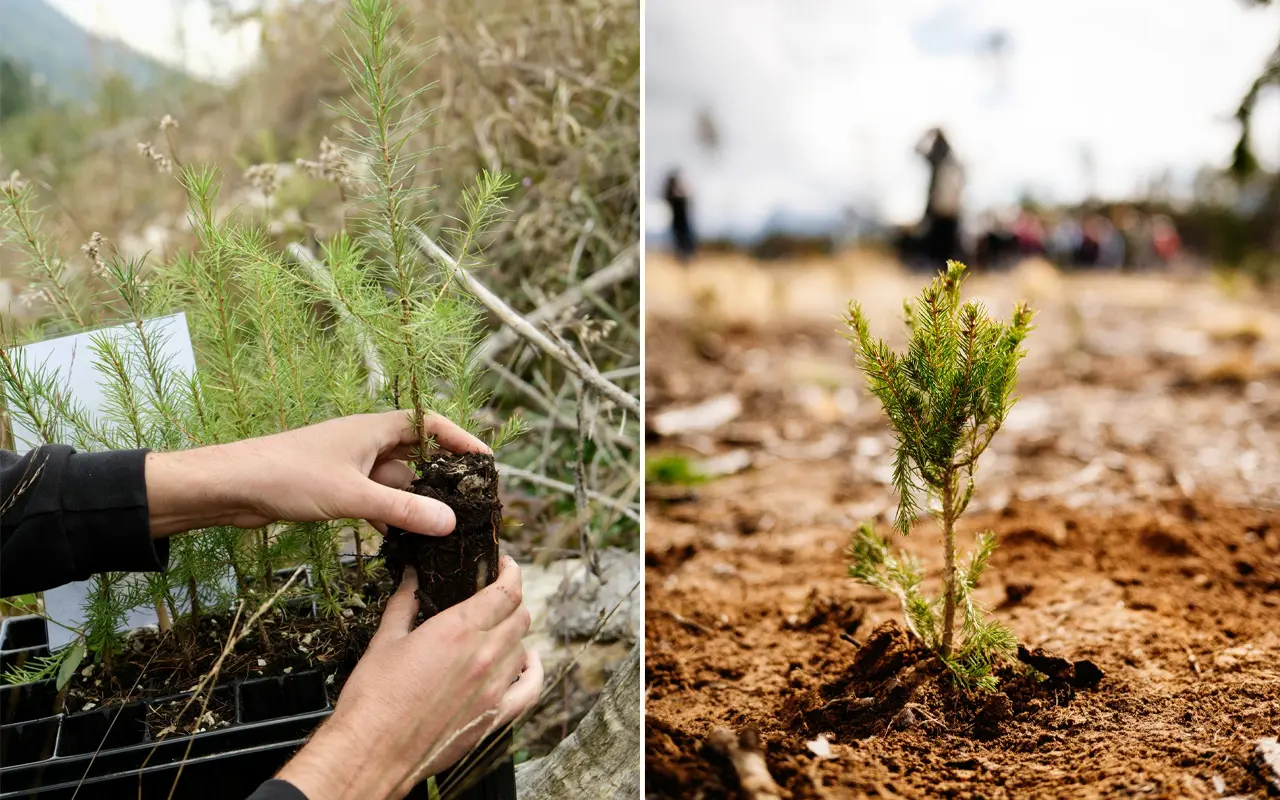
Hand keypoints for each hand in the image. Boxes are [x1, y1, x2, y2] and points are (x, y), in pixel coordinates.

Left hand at [145, 411, 490, 537]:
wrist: (231, 486)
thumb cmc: (288, 476)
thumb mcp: (353, 496)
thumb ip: (402, 510)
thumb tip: (451, 523)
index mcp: (374, 429)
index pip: (431, 425)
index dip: (461, 440)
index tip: (487, 461)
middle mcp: (365, 442)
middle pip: (417, 454)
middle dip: (443, 476)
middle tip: (470, 503)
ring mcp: (349, 464)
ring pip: (395, 480)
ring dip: (414, 500)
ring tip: (442, 527)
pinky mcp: (333, 486)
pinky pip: (374, 496)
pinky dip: (389, 513)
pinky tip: (400, 536)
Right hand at [276, 556, 542, 799]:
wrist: (371, 752)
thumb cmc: (373, 700)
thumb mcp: (385, 640)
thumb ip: (404, 602)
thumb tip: (412, 576)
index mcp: (458, 630)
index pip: (506, 590)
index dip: (510, 571)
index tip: (504, 565)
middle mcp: (484, 655)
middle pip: (520, 615)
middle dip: (511, 599)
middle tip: (495, 594)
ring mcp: (494, 688)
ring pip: (523, 646)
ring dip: (514, 633)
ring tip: (497, 628)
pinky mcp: (494, 717)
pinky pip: (531, 688)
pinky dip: (532, 670)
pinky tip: (526, 661)